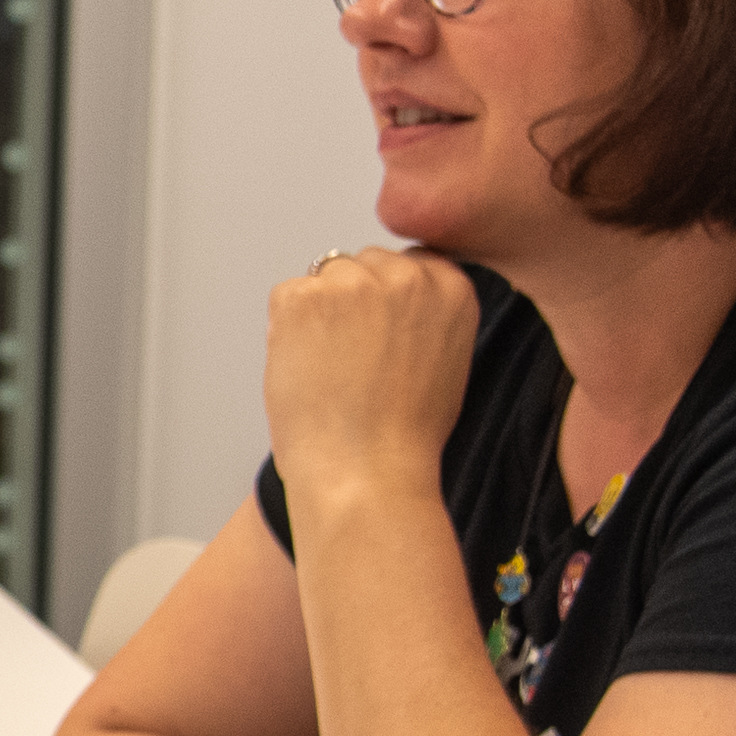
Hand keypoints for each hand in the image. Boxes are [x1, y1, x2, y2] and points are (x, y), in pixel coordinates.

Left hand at [261, 248, 479, 508]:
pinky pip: (287, 296)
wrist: (366, 470)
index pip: (406, 265)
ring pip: (322, 278)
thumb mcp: (444, 361)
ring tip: (330, 370)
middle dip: (349, 303)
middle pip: (361, 265)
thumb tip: (391, 299)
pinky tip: (307, 369)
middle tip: (351, 361)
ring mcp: (354, 282)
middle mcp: (407, 275)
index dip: (384, 304)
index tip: (381, 338)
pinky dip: (285, 329)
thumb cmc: (402, 435)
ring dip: (317, 314)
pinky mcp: (304, 296)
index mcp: (450, 287)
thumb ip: (426, 315)